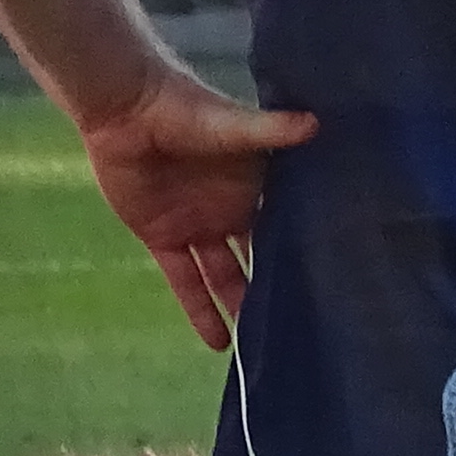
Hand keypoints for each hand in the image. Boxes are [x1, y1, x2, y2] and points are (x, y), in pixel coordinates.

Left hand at [77, 66, 318, 349]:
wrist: (124, 108)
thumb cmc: (184, 108)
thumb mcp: (232, 125)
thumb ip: (270, 132)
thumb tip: (316, 123)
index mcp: (255, 185)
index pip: (284, 226)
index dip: (303, 252)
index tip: (331, 284)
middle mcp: (232, 211)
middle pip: (257, 258)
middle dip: (275, 287)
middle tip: (303, 328)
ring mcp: (198, 227)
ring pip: (224, 277)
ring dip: (240, 307)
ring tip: (263, 347)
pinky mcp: (164, 239)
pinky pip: (184, 282)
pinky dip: (199, 311)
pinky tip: (219, 345)